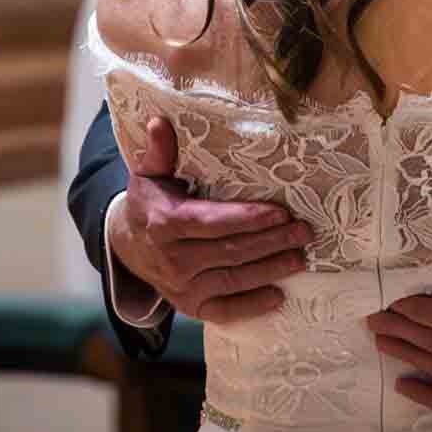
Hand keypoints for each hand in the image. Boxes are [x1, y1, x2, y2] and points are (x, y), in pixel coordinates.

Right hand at [107, 116, 311, 322]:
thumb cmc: (150, 202)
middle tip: (304, 231)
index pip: (212, 223)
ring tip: (301, 257)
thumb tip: (160, 120)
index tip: (280, 212)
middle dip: (271, 242)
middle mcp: (173, 259)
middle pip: (230, 251)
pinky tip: (278, 296)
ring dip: (270, 270)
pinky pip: (223, 311)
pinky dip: (250, 307)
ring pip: (233, 279)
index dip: (247, 219)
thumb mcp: (149, 174)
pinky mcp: (190, 307)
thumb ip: (159, 151)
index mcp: (165, 224)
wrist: (127, 245)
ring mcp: (181, 288)